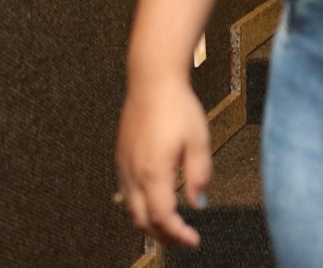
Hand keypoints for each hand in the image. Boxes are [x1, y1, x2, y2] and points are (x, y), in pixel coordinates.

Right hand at [114, 76, 212, 247]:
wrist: (152, 82)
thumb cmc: (176, 106)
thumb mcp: (199, 141)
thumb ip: (199, 175)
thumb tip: (198, 202)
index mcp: (153, 172)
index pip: (163, 217)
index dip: (178, 234)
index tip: (193, 240)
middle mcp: (133, 173)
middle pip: (143, 221)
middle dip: (164, 236)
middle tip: (184, 240)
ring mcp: (124, 166)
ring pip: (132, 209)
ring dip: (151, 223)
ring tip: (172, 227)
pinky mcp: (122, 159)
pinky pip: (128, 193)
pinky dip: (142, 207)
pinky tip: (156, 203)